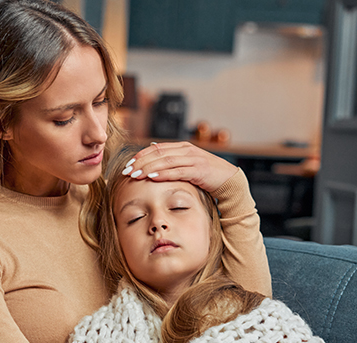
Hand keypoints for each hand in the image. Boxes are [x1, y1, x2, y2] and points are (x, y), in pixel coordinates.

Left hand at [120, 141, 237, 192]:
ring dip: (148, 168)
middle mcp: (186, 150)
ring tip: (135, 175)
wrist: (229, 180)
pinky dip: (163, 174)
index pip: (156, 148)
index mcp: (182, 147)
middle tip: (127, 171)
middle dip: (140, 162)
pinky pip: (177, 171)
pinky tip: (152, 177)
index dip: (140, 155)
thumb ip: (173, 164)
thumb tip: (153, 162)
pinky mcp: (199, 170)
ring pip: (165, 161)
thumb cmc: (206, 176)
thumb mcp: (187, 167)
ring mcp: (193, 159)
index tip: (128, 164)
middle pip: (158, 154)